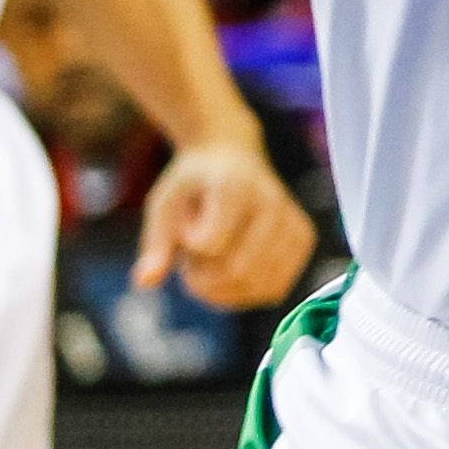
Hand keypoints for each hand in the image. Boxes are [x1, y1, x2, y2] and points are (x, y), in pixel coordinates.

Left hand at [136, 129, 316, 307]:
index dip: (186, 249)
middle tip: (190, 261)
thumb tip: (144, 283)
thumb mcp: (164, 204)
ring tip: (213, 265)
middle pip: (237, 270)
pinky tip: (232, 275)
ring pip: (259, 285)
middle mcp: (272, 202)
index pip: (209, 244)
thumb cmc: (192, 184)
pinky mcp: (304, 239)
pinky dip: (248, 293)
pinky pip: (276, 289)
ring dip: (225, 290)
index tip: (183, 229)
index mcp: (235, 186)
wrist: (231, 156)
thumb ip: (155, 244)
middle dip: (204, 279)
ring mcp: (293, 221)